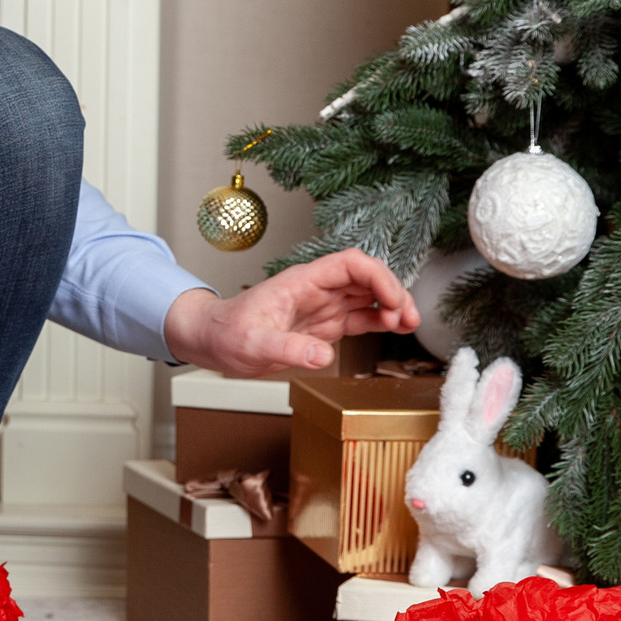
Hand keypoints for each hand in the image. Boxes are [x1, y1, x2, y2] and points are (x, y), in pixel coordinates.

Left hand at [159, 249, 419, 377]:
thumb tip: (324, 356)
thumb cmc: (225, 333)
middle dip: (393, 291)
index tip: (394, 302)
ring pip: (368, 296)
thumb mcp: (252, 344)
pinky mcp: (323, 325)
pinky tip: (395, 329)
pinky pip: (359, 317)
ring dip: (392, 306)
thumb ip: (287, 349)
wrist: (211, 340)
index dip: (378, 277)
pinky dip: (380, 321)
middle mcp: (316, 289)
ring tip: (409, 325)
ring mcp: (322, 306)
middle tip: (408, 319)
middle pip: (366, 277)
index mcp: (302, 281)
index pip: (350, 264)